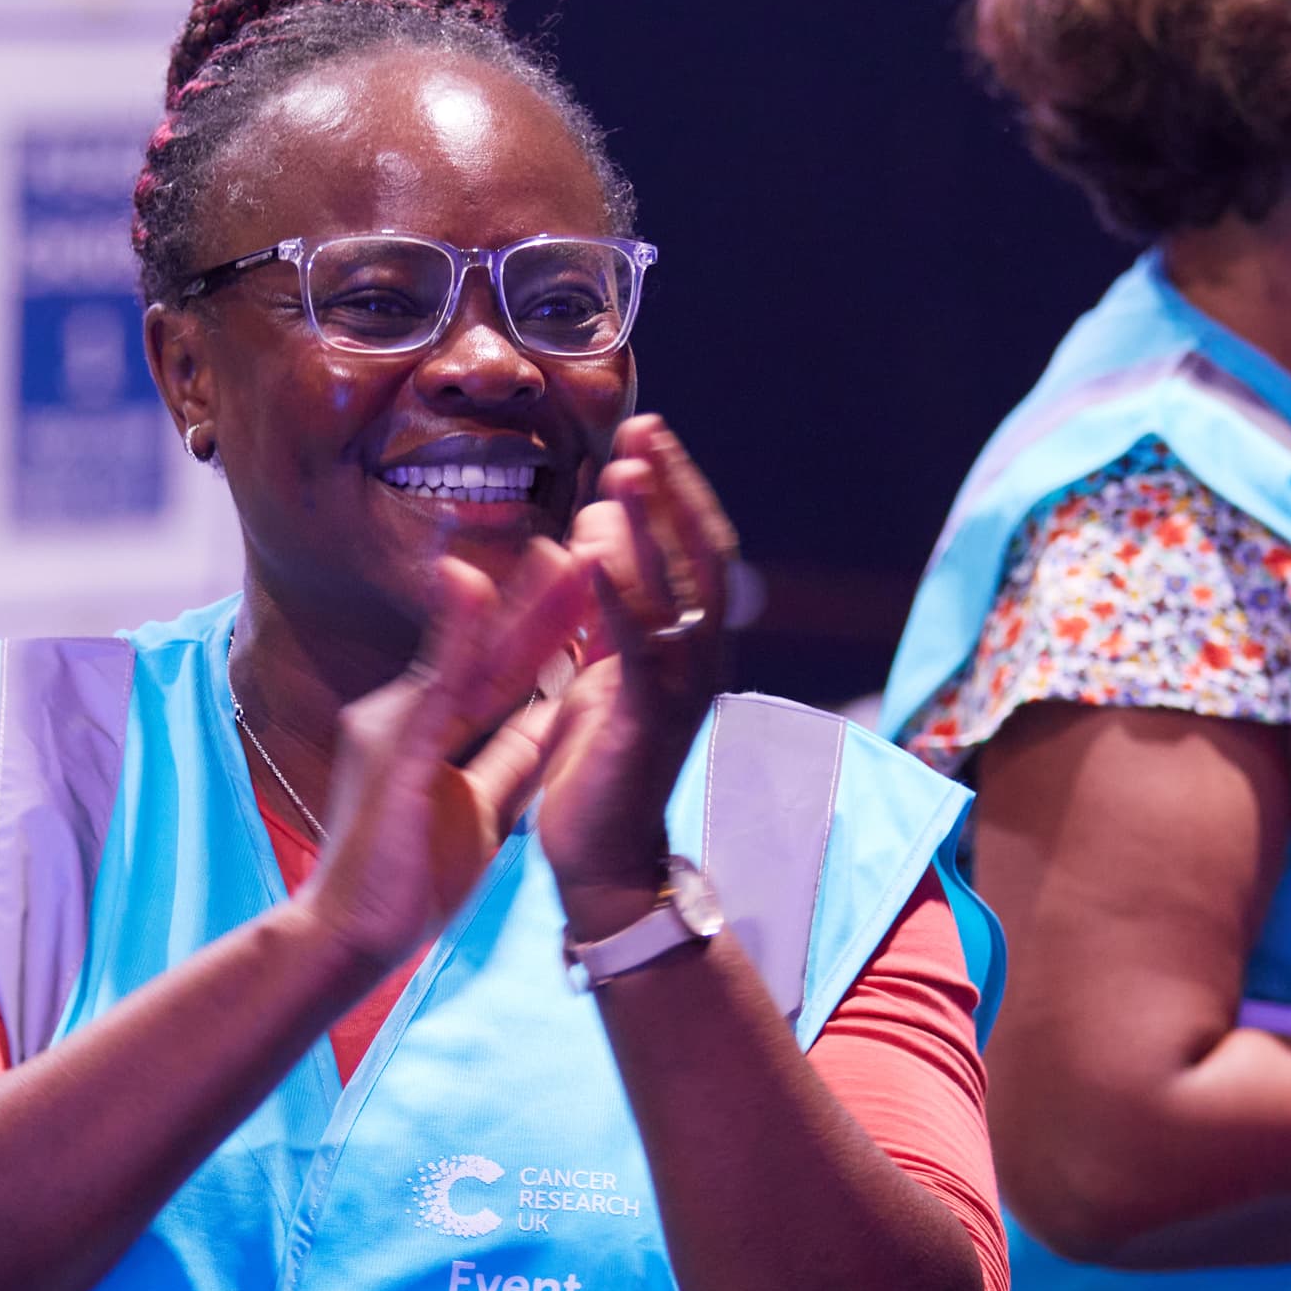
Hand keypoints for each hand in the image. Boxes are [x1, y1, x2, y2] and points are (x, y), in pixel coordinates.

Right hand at [290, 540, 589, 973]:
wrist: (348, 937)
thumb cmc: (404, 882)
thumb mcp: (478, 813)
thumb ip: (510, 763)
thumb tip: (552, 726)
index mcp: (428, 729)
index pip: (500, 670)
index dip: (546, 628)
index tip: (590, 586)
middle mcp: (404, 714)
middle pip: (489, 651)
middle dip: (543, 602)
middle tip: (592, 547)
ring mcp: (394, 729)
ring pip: (468, 657)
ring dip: (518, 605)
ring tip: (563, 554)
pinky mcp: (393, 753)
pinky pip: (432, 688)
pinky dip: (455, 638)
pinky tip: (475, 589)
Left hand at [539, 416, 740, 937]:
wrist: (603, 861)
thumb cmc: (599, 767)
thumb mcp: (601, 671)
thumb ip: (602, 608)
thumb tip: (590, 532)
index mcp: (690, 648)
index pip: (697, 551)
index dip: (676, 491)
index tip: (646, 436)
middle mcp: (700, 662)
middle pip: (701, 555)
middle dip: (672, 489)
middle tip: (644, 429)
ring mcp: (681, 692)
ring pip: (677, 591)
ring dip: (648, 525)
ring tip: (621, 468)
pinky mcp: (647, 722)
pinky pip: (637, 647)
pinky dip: (615, 594)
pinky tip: (588, 550)